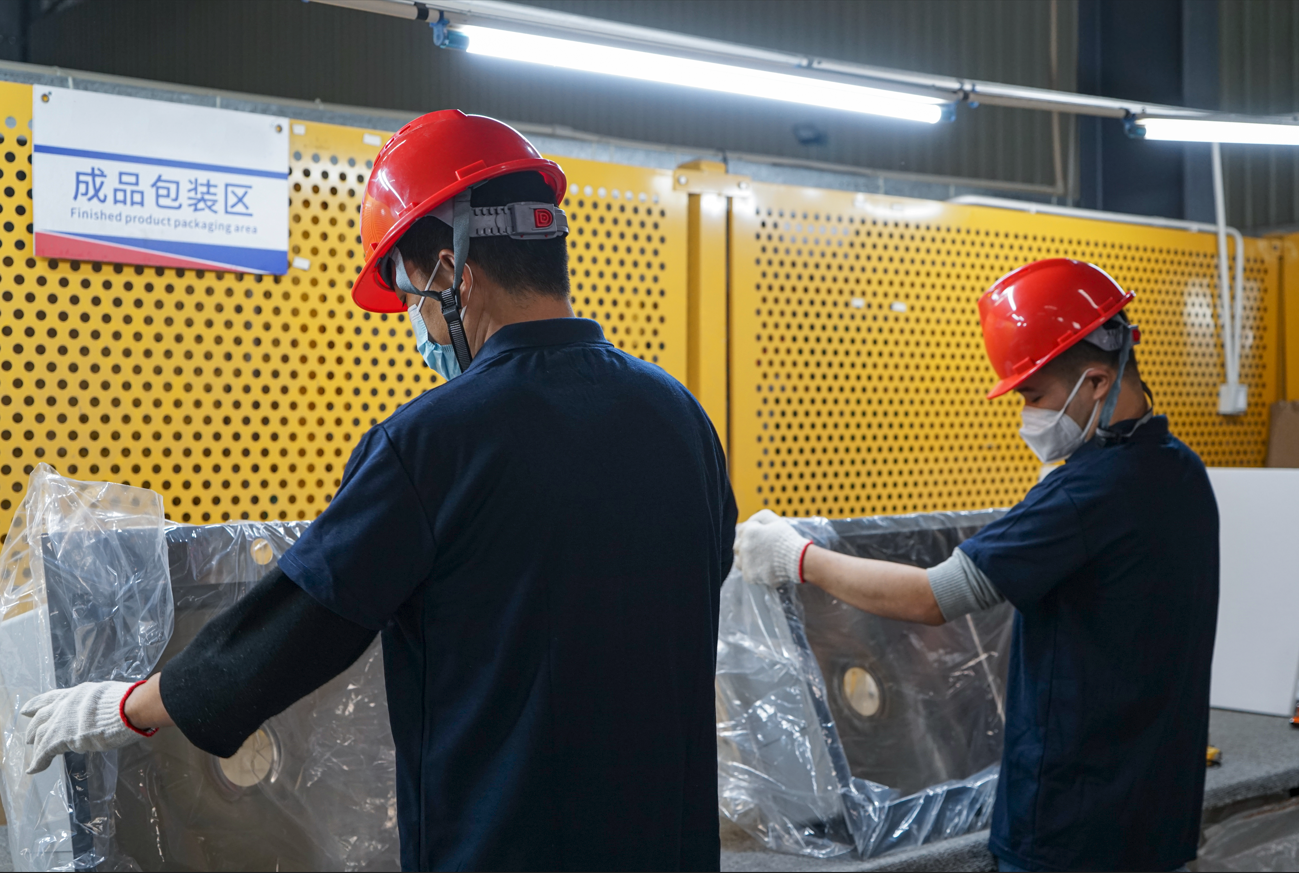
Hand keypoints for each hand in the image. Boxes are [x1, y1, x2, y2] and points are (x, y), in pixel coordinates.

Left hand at [22, 681, 146, 773]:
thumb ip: (98, 705)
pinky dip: (38, 762)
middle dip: (33, 728)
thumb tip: (102, 712)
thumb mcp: (108, 696)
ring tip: (34, 756)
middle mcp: (65, 705)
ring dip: (36, 746)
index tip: (27, 710)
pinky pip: (44, 752)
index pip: (51, 697)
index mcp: (78, 693)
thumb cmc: (127, 701)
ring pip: (40, 735)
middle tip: (29, 738)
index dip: (36, 704)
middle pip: (41, 717)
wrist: (127, 709)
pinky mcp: (62, 738)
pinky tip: (34, 769)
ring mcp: (62, 721)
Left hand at [733, 509, 812, 586]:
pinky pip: (745, 572)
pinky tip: (764, 567)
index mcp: (748, 531)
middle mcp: (743, 546)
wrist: (797, 560)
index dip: (752, 534)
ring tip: (761, 559)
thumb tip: (748, 522)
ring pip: (738, 560)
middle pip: (738, 545)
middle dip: (747, 546)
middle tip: (761, 549)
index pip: (741, 531)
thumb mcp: (774, 520)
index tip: (761, 538)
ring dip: (746, 559)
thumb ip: (758, 517)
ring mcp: (745, 562)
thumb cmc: (787, 539)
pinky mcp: (749, 575)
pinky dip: (753, 571)